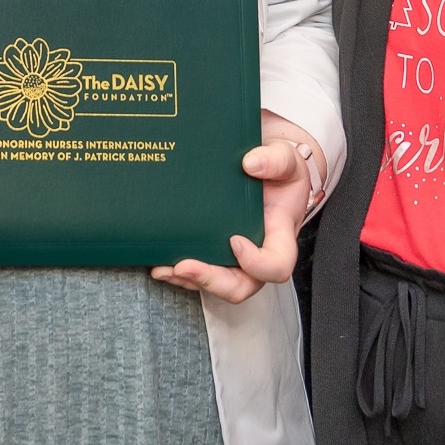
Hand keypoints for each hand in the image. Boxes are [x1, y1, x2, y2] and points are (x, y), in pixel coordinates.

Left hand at [151, 113, 323, 303]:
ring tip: (163, 268)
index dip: (257, 263)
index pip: (276, 265)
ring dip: (188, 279)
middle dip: (211, 281)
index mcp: (279, 236)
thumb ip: (276, 160)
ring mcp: (234, 257)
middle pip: (241, 286)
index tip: (234, 241)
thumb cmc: (278, 169)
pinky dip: (177, 271)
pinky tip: (159, 261)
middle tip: (184, 266)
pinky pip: (198, 272)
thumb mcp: (286, 158)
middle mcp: (256, 253)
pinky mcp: (214, 251)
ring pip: (214, 283)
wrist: (263, 168)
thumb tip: (251, 164)